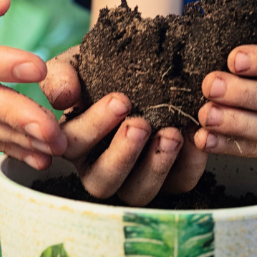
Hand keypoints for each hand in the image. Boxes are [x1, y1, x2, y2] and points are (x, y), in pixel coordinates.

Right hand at [40, 48, 204, 205]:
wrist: (143, 64)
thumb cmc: (103, 68)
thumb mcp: (77, 63)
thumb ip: (62, 75)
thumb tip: (63, 97)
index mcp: (74, 141)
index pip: (74, 145)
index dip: (95, 126)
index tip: (120, 100)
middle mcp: (99, 166)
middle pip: (102, 181)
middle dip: (123, 155)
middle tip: (141, 124)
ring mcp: (135, 178)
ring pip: (138, 192)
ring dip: (155, 166)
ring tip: (171, 134)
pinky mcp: (169, 180)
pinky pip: (179, 183)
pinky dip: (189, 164)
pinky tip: (194, 136)